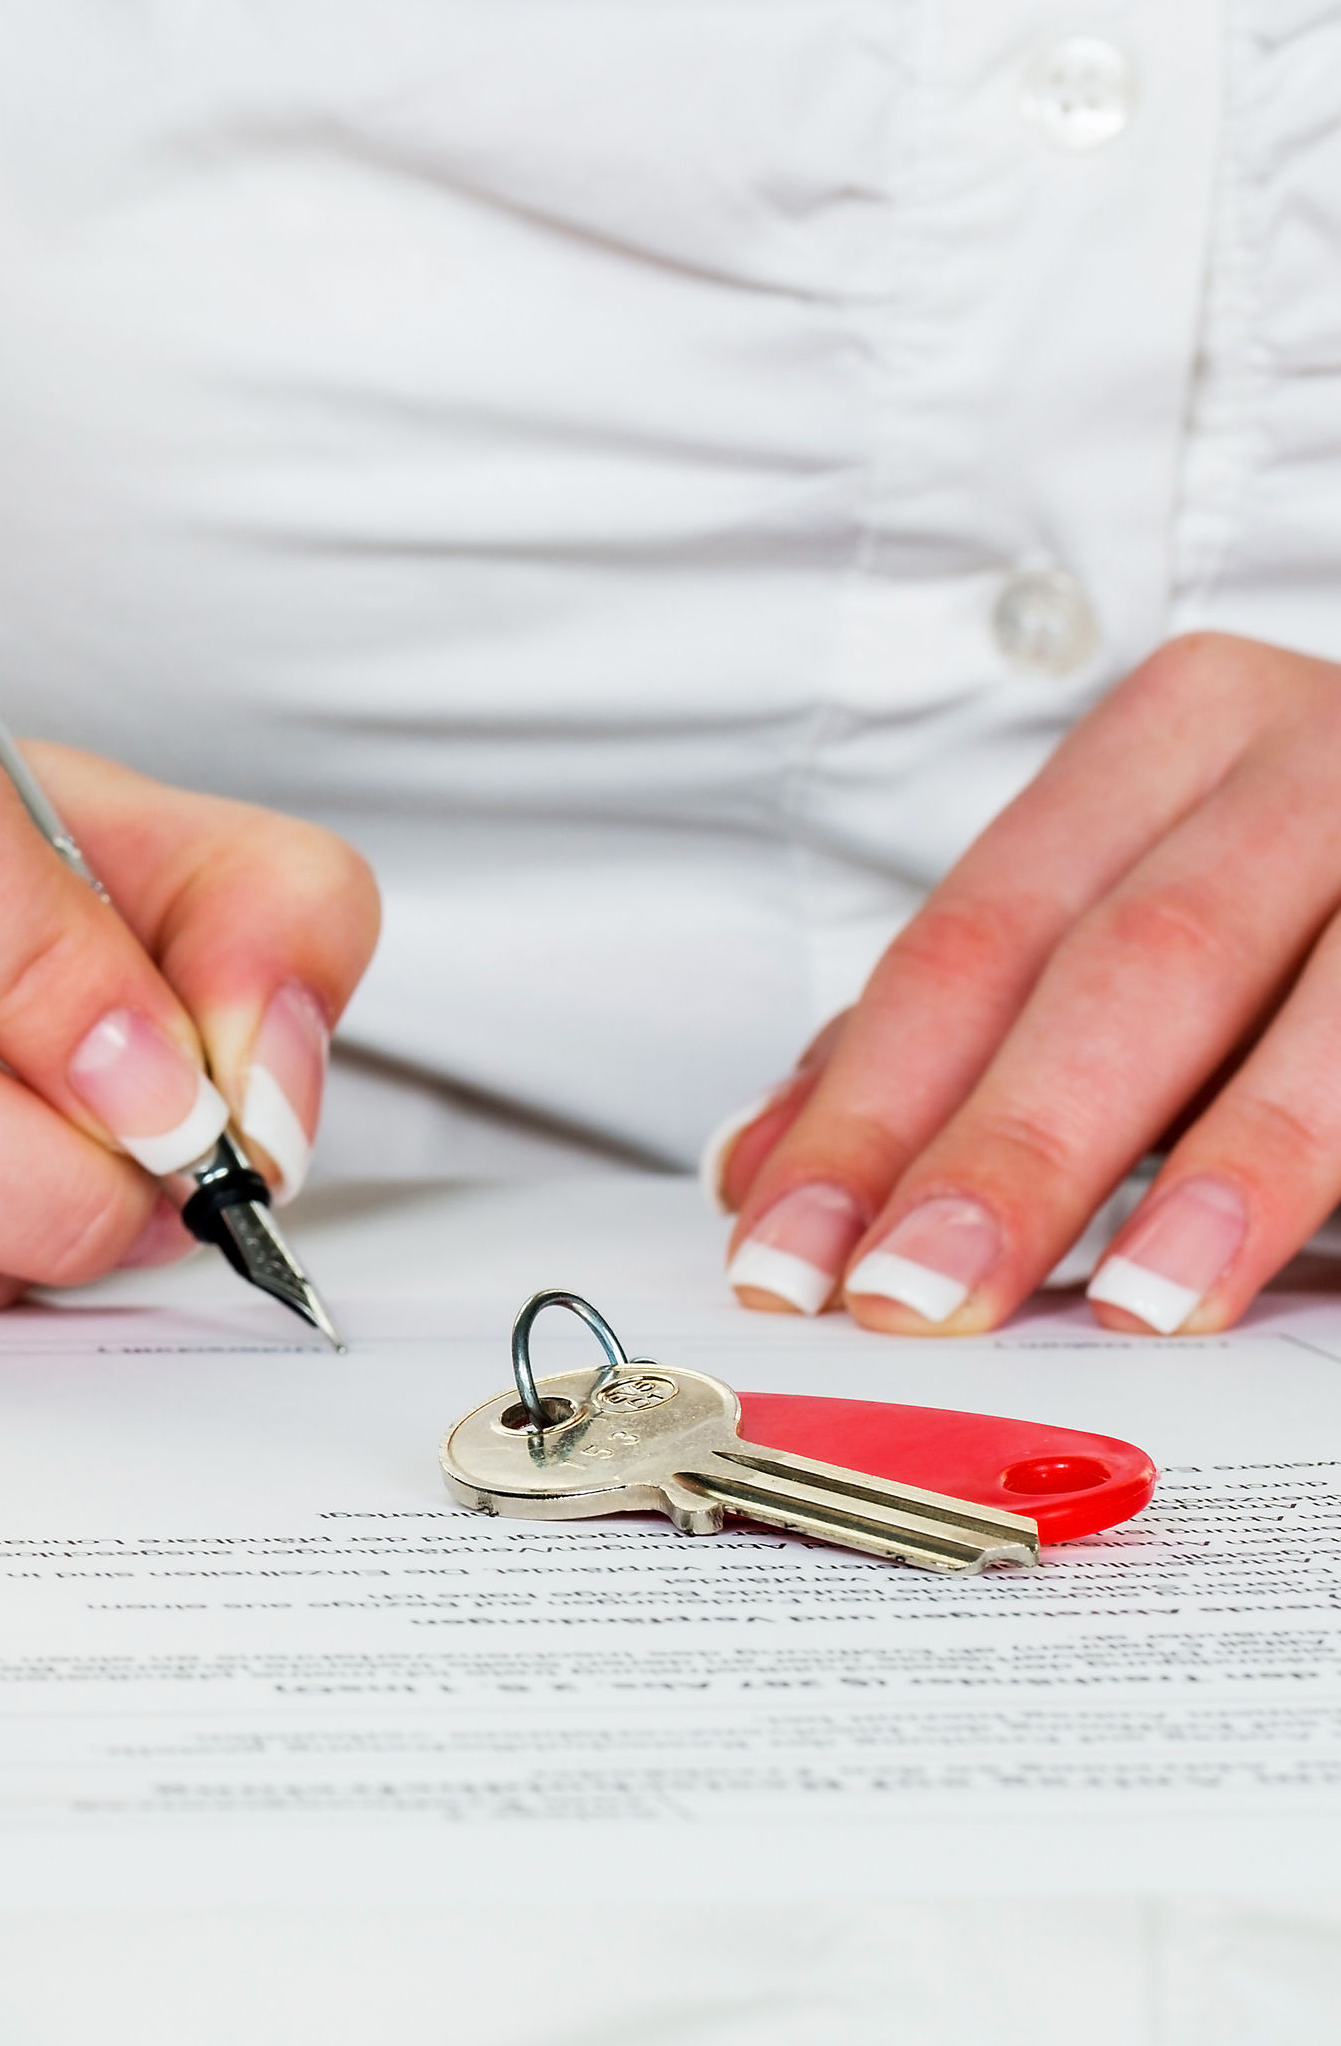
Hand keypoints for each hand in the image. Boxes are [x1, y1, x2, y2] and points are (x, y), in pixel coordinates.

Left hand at [718, 631, 1340, 1335]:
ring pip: (1323, 1014)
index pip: (977, 936)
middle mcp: (1319, 757)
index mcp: (1176, 735)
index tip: (787, 1251)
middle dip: (1015, 1151)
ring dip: (1224, 1173)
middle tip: (916, 1296)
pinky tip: (1280, 1266)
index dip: (873, 1104)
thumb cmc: (1306, 892)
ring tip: (1133, 1310)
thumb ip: (956, 1033)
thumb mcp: (1121, 917)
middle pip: (1131, 967)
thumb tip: (761, 1166)